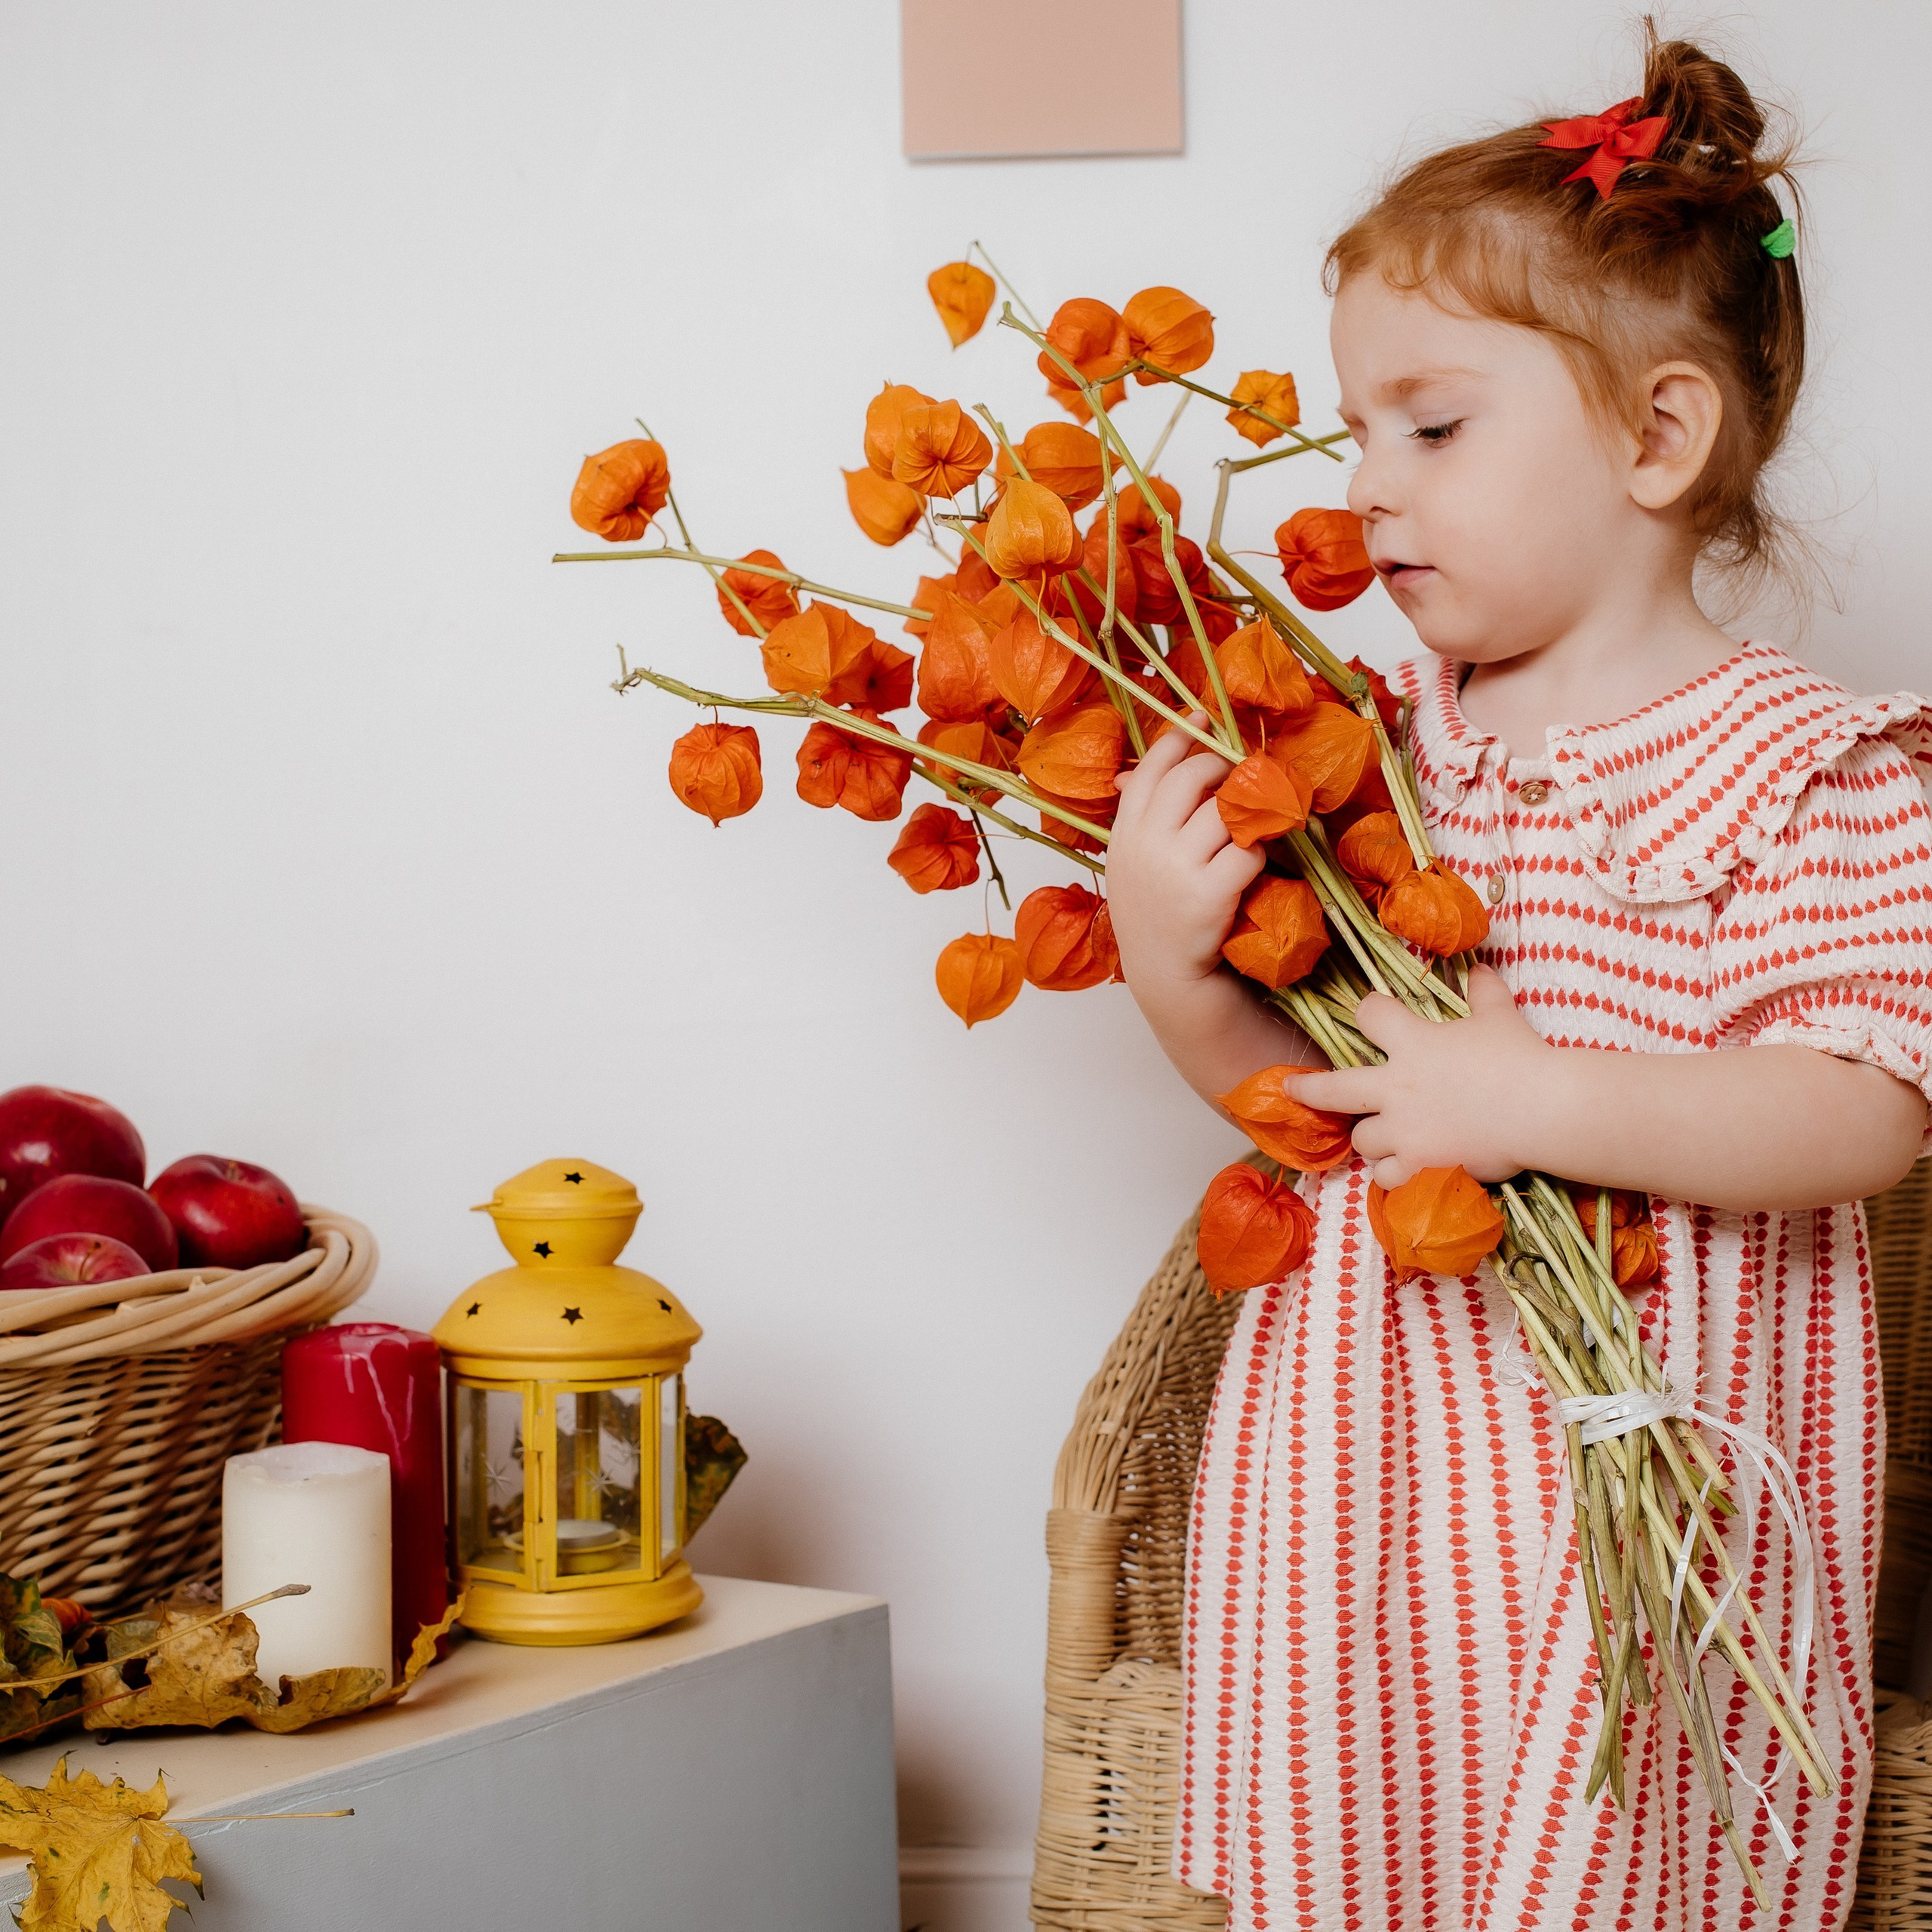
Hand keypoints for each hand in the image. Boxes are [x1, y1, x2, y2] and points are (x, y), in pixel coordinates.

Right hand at [1107, 715, 1261, 991]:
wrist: (1164, 973)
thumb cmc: (1153, 913)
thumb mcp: (1130, 861)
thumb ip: (1139, 817)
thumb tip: (1135, 771)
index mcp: (1125, 830)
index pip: (1152, 767)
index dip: (1180, 736)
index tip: (1203, 716)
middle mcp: (1146, 843)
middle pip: (1192, 778)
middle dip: (1222, 767)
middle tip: (1239, 774)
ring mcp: (1176, 868)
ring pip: (1225, 811)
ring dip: (1246, 809)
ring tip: (1253, 817)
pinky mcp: (1209, 894)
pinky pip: (1248, 850)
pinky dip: (1257, 851)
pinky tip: (1252, 862)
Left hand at [1293, 967, 1555, 1186]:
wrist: (1539, 1108)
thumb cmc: (1519, 1057)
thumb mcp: (1500, 1016)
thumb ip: (1485, 992)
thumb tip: (1481, 968)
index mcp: (1411, 1044)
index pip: (1369, 1015)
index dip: (1369, 1011)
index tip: (1371, 1014)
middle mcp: (1395, 1087)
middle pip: (1333, 1088)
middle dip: (1308, 1088)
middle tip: (1292, 1087)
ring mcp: (1402, 1131)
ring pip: (1361, 1139)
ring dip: (1370, 1136)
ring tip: (1386, 1137)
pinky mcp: (1418, 1166)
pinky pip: (1386, 1178)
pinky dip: (1393, 1175)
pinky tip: (1403, 1171)